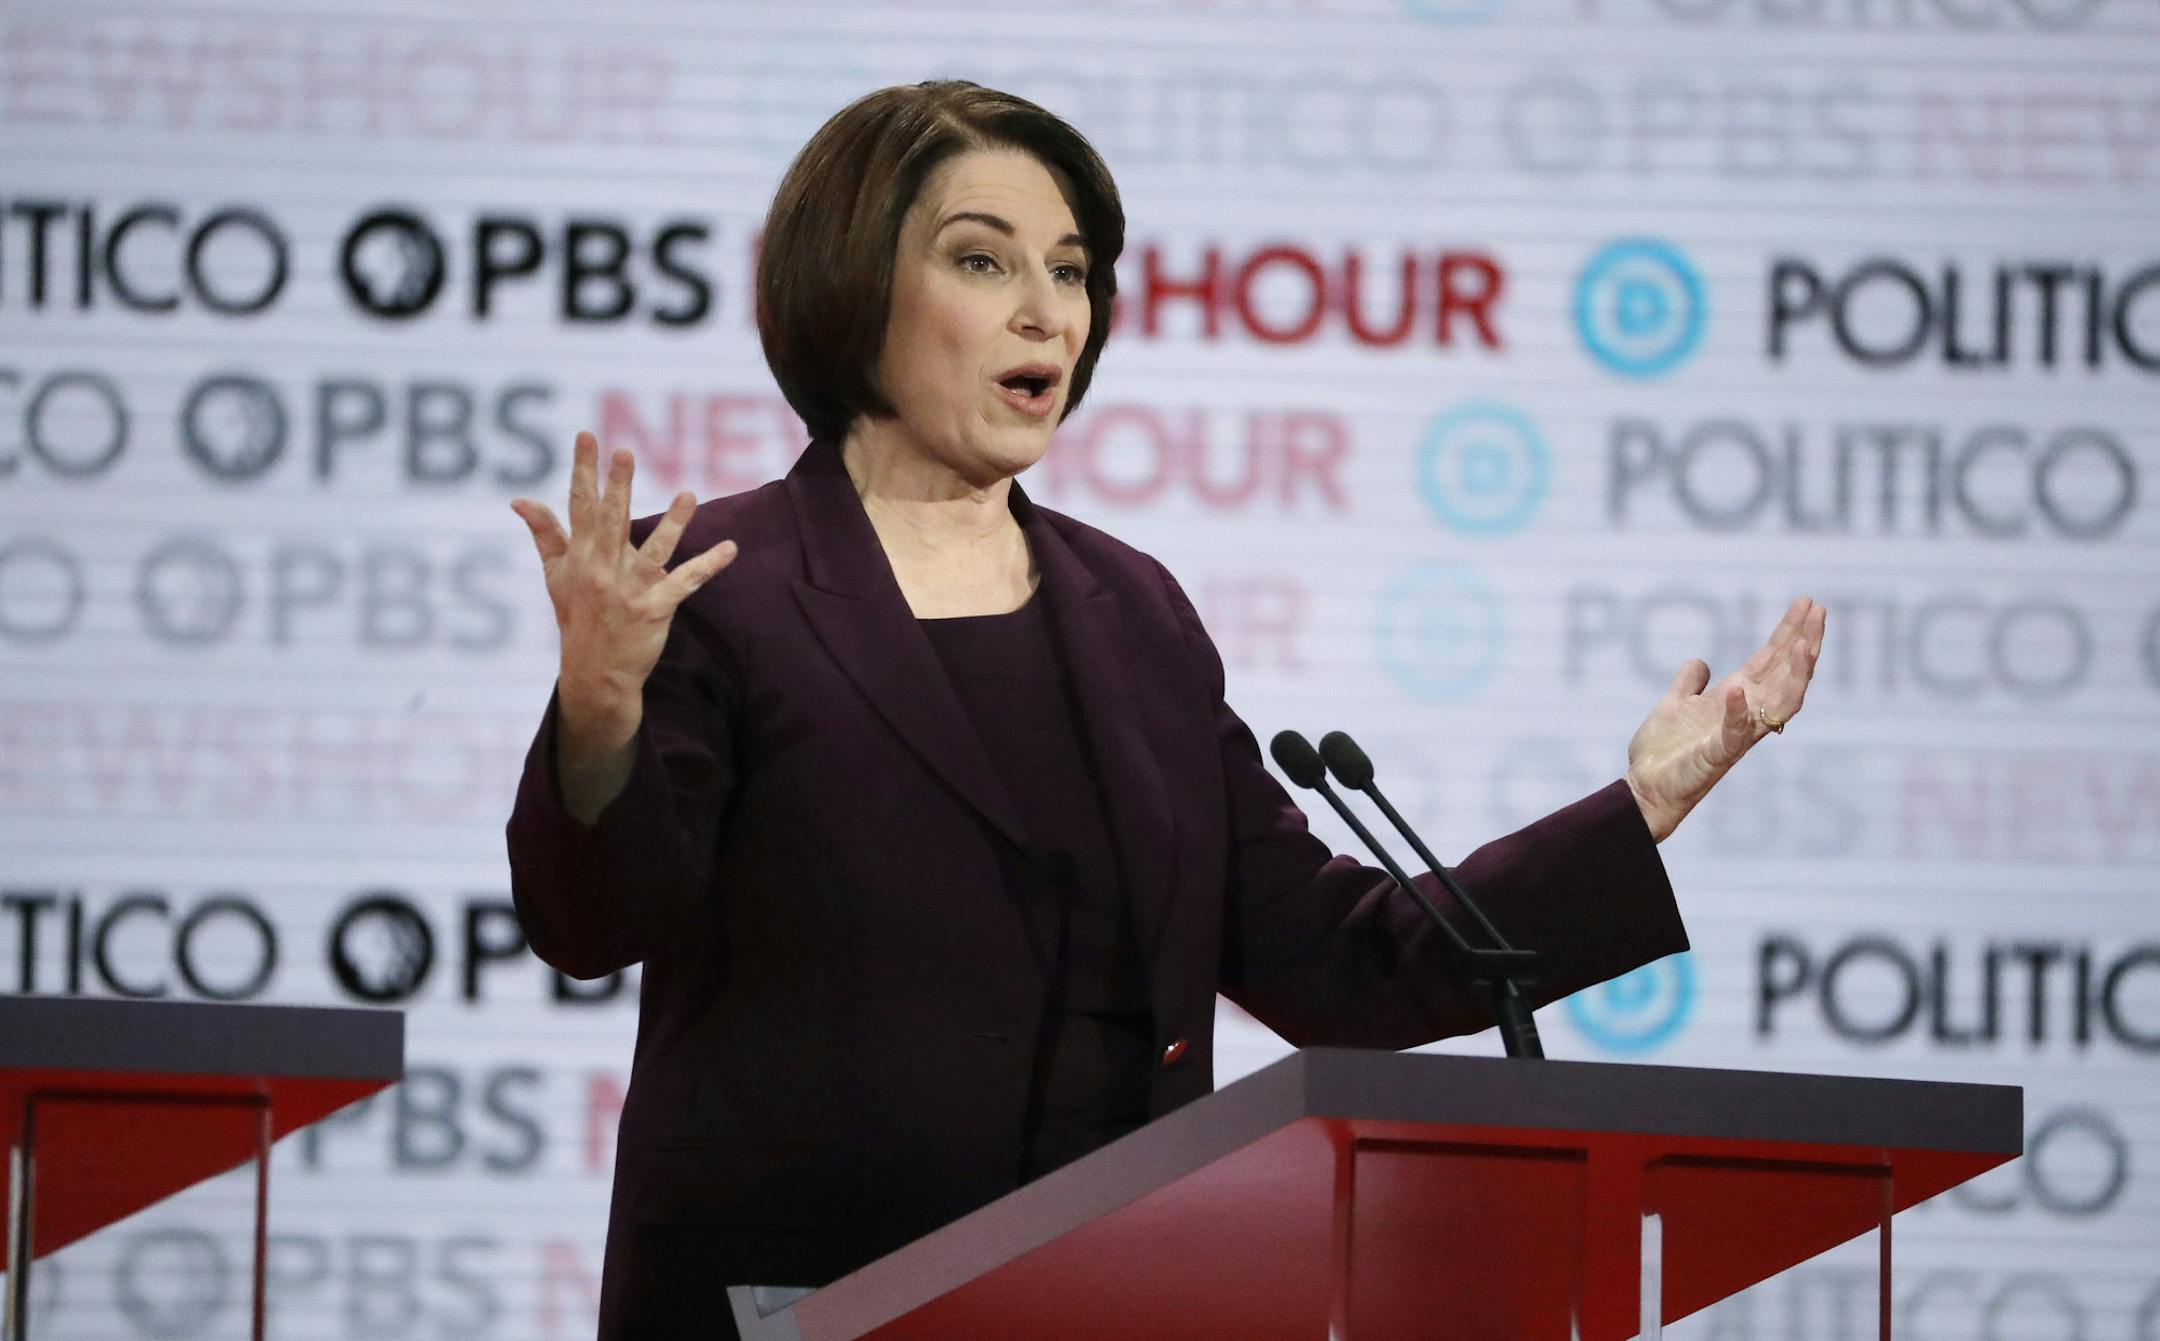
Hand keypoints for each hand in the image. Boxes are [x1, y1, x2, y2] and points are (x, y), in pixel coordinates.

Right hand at [510, 432, 738, 746]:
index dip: (584, 470)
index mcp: (581, 556)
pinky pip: (686, 582)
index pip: (581, 506)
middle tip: (625, 452)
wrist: (594, 673)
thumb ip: (544, 534)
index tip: (587, 436)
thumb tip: (519, 500)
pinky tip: (731, 548)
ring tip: (689, 494)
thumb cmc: (577, 618)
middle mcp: (603, 570)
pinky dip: (710, 565)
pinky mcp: (656, 608)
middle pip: (612, 521)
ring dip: (673, 523)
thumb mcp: (556, 575)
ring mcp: (630, 590)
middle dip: (617, 486)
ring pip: (654, 550)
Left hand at [1624, 595, 1825, 841]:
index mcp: (1735, 698)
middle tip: (1820, 610)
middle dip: (1804, 642)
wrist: (1645, 789)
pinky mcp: (1715, 756)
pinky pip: (1733, 735)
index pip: (1771, 660)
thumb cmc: (1664, 753)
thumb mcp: (1674, 704)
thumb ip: (1689, 683)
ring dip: (1793, 675)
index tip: (1807, 603)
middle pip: (1785, 675)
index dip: (1789, 632)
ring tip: (1804, 645)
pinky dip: (1737, 714)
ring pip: (1778, 705)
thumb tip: (1700, 662)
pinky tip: (1738, 690)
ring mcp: (1734, 736)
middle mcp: (1744, 715)